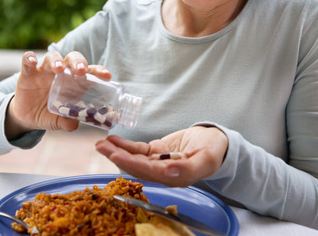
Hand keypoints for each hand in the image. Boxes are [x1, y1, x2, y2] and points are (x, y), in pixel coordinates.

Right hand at [5, 50, 111, 138]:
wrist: (28, 117)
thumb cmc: (49, 114)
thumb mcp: (59, 121)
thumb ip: (67, 122)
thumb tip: (73, 125)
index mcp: (74, 82)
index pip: (89, 72)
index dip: (98, 71)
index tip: (107, 76)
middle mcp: (61, 72)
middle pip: (72, 58)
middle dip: (78, 62)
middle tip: (81, 71)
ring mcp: (44, 71)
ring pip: (52, 56)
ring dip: (57, 61)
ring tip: (59, 69)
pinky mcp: (28, 73)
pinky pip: (28, 60)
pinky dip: (30, 58)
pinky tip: (32, 62)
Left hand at [95, 126, 228, 187]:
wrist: (216, 141)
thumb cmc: (214, 150)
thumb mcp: (207, 158)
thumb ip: (188, 168)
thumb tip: (168, 172)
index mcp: (176, 178)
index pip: (150, 172)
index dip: (133, 164)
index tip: (117, 155)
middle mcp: (164, 174)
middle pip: (137, 167)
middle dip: (118, 157)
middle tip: (101, 147)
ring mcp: (158, 163)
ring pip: (134, 159)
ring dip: (117, 151)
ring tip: (101, 143)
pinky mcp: (156, 153)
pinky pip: (138, 150)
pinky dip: (125, 144)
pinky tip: (113, 139)